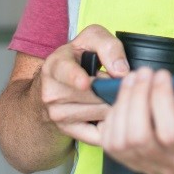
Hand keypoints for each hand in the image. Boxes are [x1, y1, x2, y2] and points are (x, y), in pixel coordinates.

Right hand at [34, 24, 129, 146]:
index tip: (85, 83)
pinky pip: (98, 134)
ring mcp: (57, 115)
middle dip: (113, 88)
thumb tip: (121, 71)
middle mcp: (51, 93)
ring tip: (113, 93)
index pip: (65, 72)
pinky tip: (113, 113)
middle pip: (94, 95)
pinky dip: (111, 125)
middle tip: (119, 81)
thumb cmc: (78, 57)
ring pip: (100, 113)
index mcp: (55, 65)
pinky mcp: (68, 131)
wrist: (56, 84)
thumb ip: (108, 46)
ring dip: (114, 104)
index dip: (76, 77)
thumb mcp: (91, 39)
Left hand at [98, 68, 173, 173]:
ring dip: (123, 105)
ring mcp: (150, 165)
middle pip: (139, 136)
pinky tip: (123, 100)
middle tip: (144, 72)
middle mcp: (170, 163)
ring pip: (121, 141)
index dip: (162, 102)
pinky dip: (111, 119)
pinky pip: (111, 145)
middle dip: (137, 98)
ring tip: (134, 79)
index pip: (171, 133)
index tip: (164, 74)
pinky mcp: (135, 162)